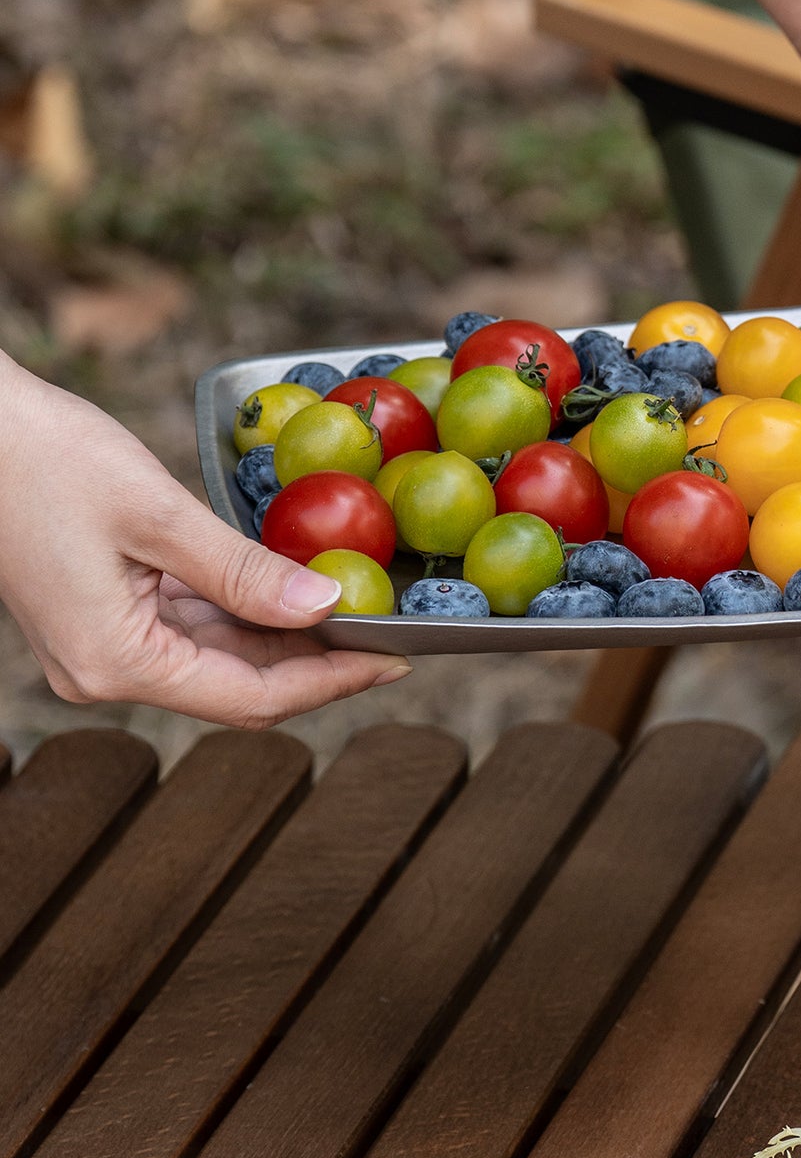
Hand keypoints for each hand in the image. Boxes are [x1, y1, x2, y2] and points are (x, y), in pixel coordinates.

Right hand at [0, 359, 410, 726]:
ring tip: (355, 609)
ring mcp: (102, 645)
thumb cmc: (47, 459)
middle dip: (318, 662)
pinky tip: (293, 587)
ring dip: (286, 637)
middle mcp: (106, 671)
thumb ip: (243, 571)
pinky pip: (193, 627)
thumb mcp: (159, 515)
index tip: (395, 663)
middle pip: (238, 687)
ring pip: (219, 659)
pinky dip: (247, 612)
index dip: (332, 682)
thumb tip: (326, 605)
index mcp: (116, 662)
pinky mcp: (104, 615)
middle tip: (388, 633)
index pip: (251, 698)